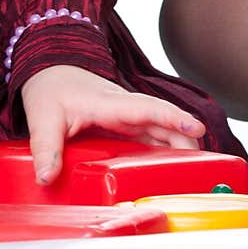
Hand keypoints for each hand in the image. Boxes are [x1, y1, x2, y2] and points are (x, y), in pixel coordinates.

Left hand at [21, 64, 206, 183]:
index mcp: (108, 103)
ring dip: (180, 146)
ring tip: (198, 171)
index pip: (146, 109)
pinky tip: (175, 167)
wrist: (49, 71)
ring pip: (161, 129)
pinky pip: (152, 136)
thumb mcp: (42, 118)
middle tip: (205, 165)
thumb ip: (45, 147)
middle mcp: (123, 108)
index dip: (172, 118)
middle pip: (162, 121)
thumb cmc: (49, 89)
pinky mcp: (125, 125)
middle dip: (185, 139)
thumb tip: (46, 177)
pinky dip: (167, 148)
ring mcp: (126, 116)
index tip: (196, 128)